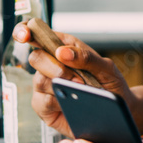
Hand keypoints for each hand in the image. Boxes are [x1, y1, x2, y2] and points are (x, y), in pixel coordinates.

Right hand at [12, 22, 134, 137]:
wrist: (117, 112)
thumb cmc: (110, 85)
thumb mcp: (106, 67)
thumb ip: (86, 56)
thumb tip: (61, 51)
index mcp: (64, 49)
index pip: (38, 34)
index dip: (26, 30)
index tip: (26, 35)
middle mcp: (51, 66)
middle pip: (36, 57)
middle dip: (54, 66)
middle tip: (76, 77)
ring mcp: (46, 87)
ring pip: (39, 80)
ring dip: (60, 84)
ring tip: (80, 89)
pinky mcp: (44, 108)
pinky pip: (42, 101)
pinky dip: (57, 102)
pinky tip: (70, 103)